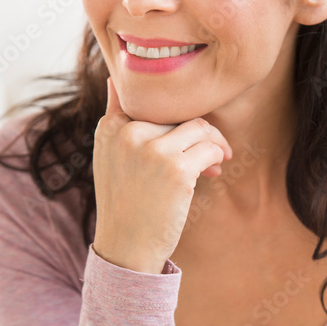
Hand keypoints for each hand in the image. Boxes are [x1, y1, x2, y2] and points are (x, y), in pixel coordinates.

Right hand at [92, 76, 233, 272]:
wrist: (126, 247)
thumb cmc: (123, 202)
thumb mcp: (108, 155)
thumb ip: (115, 118)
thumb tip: (114, 78)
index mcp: (110, 127)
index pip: (151, 100)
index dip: (175, 115)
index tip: (185, 134)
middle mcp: (129, 133)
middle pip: (180, 114)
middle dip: (198, 133)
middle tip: (207, 157)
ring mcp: (153, 150)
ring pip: (199, 128)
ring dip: (213, 143)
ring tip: (215, 162)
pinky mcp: (177, 170)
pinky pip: (210, 150)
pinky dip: (217, 158)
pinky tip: (214, 172)